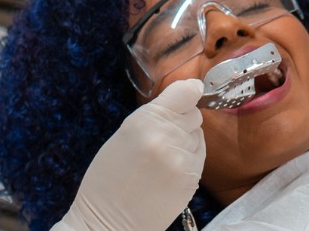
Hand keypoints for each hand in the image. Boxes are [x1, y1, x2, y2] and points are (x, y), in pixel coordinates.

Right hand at [52, 79, 205, 230]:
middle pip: (194, 115)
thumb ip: (153, 117)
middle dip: (182, 123)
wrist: (108, 222)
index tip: (193, 91)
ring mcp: (181, 158)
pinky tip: (168, 172)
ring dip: (187, 142)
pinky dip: (189, 160)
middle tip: (161, 140)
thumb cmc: (108, 182)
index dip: (190, 91)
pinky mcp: (191, 178)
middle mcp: (165, 136)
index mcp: (143, 120)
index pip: (185, 93)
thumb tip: (186, 96)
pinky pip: (200, 157)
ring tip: (162, 160)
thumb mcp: (123, 136)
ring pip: (198, 136)